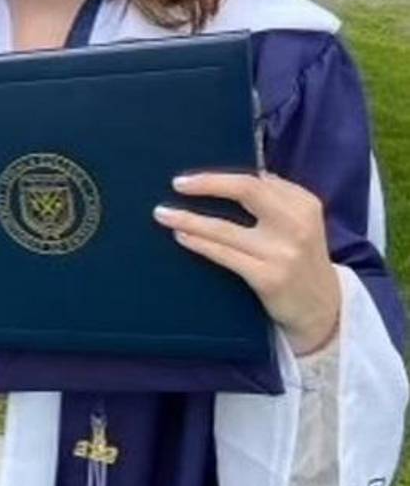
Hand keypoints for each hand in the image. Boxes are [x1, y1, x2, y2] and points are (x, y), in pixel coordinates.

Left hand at [152, 172, 339, 355]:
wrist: (322, 308)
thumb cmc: (300, 258)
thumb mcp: (299, 223)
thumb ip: (274, 197)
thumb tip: (230, 179)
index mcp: (304, 204)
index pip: (256, 181)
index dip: (218, 178)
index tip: (189, 178)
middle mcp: (295, 224)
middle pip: (246, 190)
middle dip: (207, 184)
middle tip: (177, 183)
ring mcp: (282, 252)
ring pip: (225, 228)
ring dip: (189, 219)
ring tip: (162, 214)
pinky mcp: (269, 278)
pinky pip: (224, 255)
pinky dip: (199, 243)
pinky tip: (181, 236)